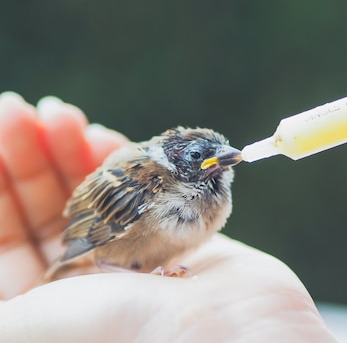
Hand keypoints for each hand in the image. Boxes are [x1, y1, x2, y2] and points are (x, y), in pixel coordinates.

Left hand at [0, 93, 335, 341]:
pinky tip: (102, 135)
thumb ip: (6, 315)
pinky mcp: (178, 236)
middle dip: (29, 159)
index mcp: (48, 305)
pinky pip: (142, 192)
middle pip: (43, 210)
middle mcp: (86, 281)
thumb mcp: (38, 325)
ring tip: (60, 115)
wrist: (239, 337)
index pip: (3, 238)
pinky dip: (123, 161)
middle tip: (20, 110)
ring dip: (70, 152)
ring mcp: (134, 255)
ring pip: (91, 195)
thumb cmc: (136, 336)